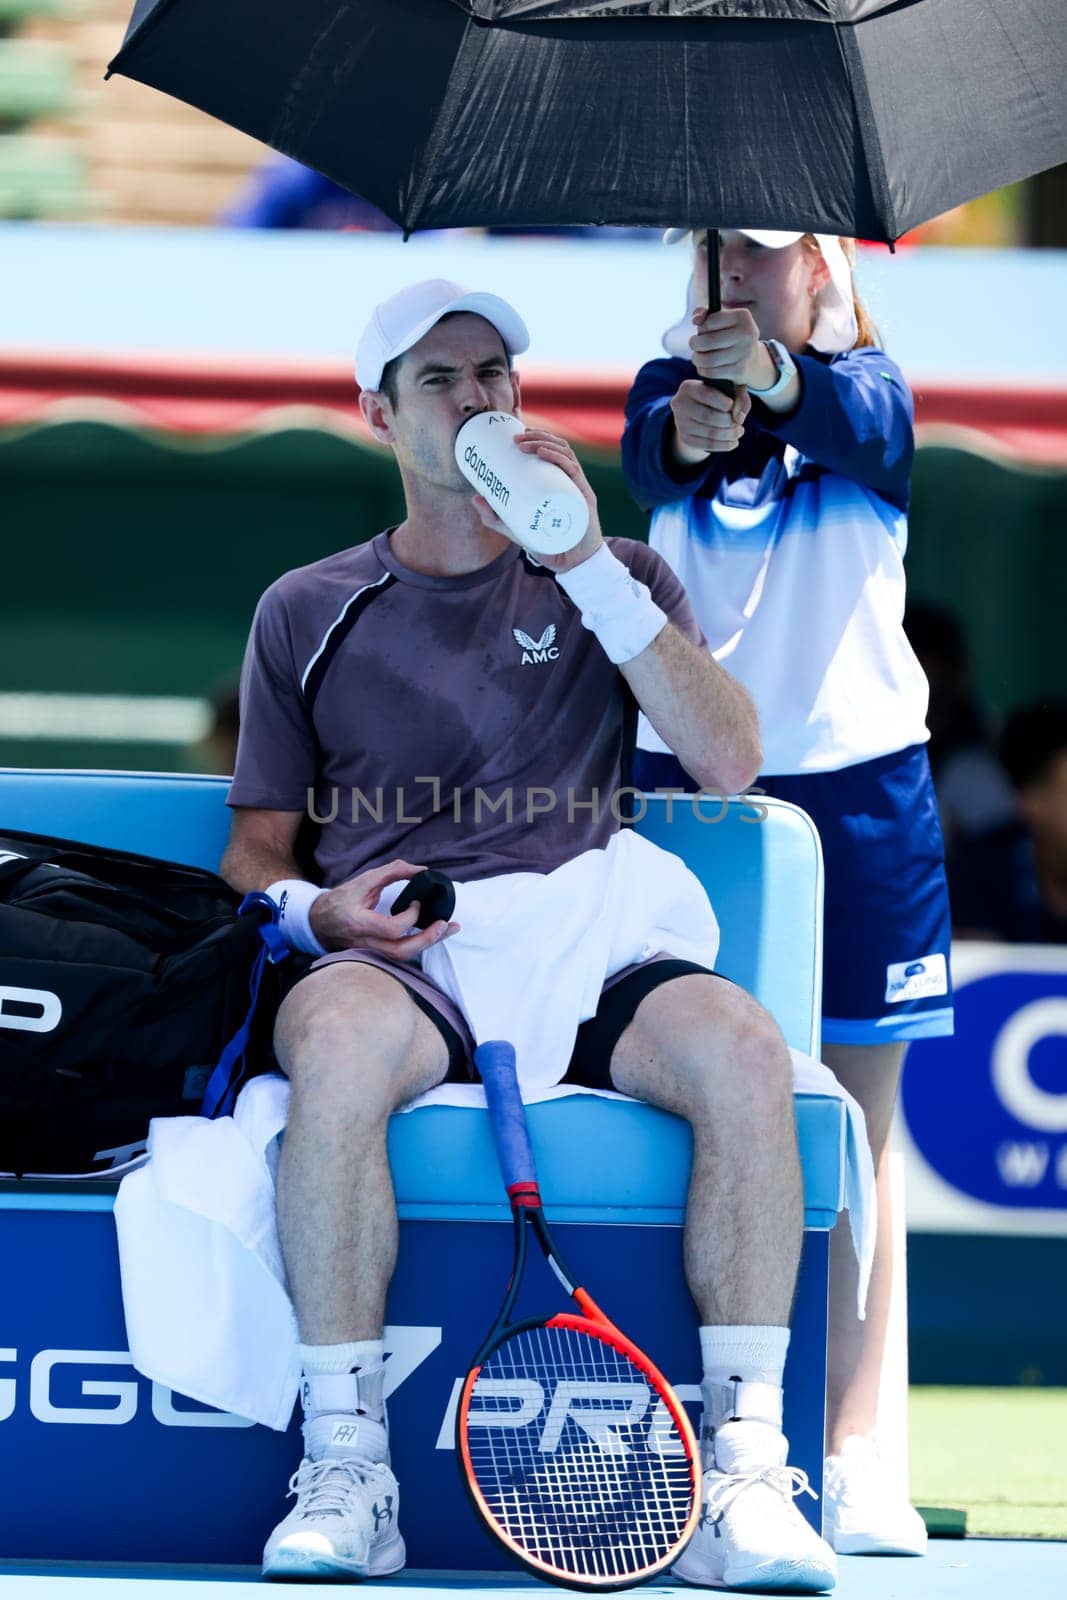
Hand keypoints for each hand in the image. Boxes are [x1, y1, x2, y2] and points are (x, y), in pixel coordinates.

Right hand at [310, 858, 459, 959]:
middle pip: (401, 951)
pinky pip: (400, 956)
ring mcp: (370, 954)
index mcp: (359, 923)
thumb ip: (392, 872)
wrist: (317, 923)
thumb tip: (422, 870)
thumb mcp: (363, 881)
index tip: (416, 903)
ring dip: (428, 944)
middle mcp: (365, 943)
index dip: (410, 917)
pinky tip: (432, 935)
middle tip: (446, 924)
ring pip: (403, 958)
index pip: (392, 929)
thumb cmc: (340, 900)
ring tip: (447, 930)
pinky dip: (418, 946)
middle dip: (428, 939)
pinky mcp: (375, 956)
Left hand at [471, 427, 603, 574]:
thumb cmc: (547, 545)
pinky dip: (557, 457)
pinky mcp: (584, 497)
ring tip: (524, 443)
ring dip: (544, 442)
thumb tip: (474, 497)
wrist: (571, 565)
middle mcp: (570, 480)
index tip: (515, 434)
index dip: (537, 435)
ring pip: (564, 453)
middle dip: (536, 436)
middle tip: (515, 439)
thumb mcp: (515, 528)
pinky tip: (543, 452)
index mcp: (559, 481)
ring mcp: (578, 487)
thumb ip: (495, 517)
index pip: (552, 450)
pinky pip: (573, 470)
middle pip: (557, 447)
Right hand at [669, 378, 750, 462]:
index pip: (706, 395)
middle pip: (708, 416)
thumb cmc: (718, 395)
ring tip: (739, 431)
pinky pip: (706, 445)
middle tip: (739, 423)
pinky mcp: (684, 438)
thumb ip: (739, 396)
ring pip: (709, 432)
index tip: (732, 406)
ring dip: (729, 434)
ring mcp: (680, 423)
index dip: (723, 402)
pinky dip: (724, 445)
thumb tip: (740, 417)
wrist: (699, 410)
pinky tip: (733, 442)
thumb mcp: (729, 388)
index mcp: (688, 387)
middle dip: (728, 421)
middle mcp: (680, 404)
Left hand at [688, 307, 775, 390]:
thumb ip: (704, 313)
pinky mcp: (740, 370)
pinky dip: (703, 370)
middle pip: (708, 341)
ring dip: (697, 359)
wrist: (752, 360)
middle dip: (695, 344)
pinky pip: (712, 372)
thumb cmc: (730, 335)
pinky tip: (704, 367)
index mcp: (742, 316)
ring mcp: (745, 353)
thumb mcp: (721, 319)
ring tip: (697, 357)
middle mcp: (747, 334)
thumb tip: (695, 320)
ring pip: (708, 359)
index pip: (710, 321)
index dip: (701, 327)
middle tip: (694, 345)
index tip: (701, 331)